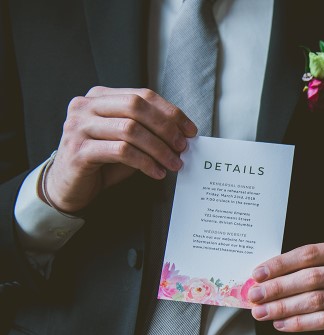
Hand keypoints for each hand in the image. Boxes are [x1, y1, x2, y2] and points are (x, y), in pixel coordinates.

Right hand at [45, 86, 196, 212]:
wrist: (69, 186)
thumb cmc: (102, 162)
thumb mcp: (127, 140)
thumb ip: (147, 131)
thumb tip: (183, 135)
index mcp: (100, 97)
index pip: (142, 95)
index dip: (170, 112)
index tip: (190, 130)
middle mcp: (85, 106)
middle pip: (136, 107)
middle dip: (166, 128)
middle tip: (182, 147)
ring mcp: (78, 126)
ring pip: (130, 129)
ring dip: (159, 149)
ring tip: (174, 164)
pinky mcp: (79, 150)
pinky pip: (121, 151)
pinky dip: (145, 162)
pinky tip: (156, 173)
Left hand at [248, 240, 323, 334]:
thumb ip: (308, 267)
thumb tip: (265, 278)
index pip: (310, 254)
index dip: (282, 263)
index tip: (259, 274)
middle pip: (311, 277)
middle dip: (278, 288)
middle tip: (256, 296)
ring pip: (315, 300)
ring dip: (284, 307)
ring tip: (263, 312)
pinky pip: (323, 320)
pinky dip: (299, 323)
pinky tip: (281, 324)